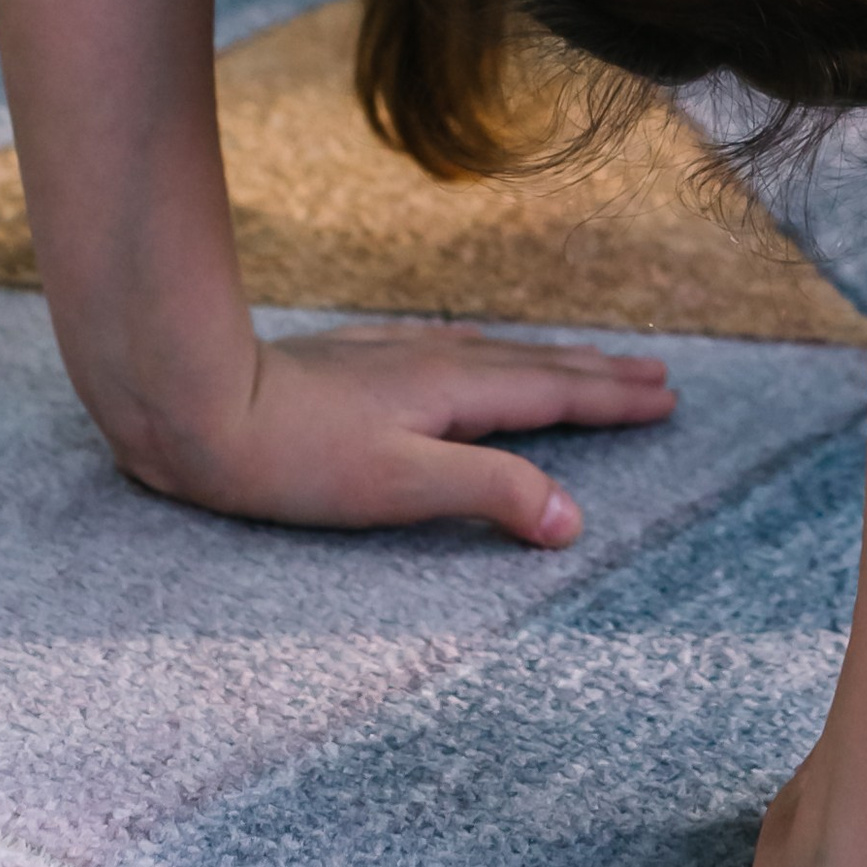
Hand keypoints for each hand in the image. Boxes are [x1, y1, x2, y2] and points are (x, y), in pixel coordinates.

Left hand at [116, 322, 675, 542]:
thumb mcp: (400, 488)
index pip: (554, 395)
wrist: (200, 404)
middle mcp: (433, 363)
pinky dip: (492, 355)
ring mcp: (395, 357)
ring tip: (586, 366)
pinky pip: (453, 350)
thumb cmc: (294, 458)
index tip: (665, 398)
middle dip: (599, 375)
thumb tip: (572, 517)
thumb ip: (489, 493)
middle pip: (536, 367)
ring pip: (496, 355)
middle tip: (657, 377)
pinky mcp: (359, 362)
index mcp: (454, 392)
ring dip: (551, 363)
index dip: (612, 400)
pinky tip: (474, 355)